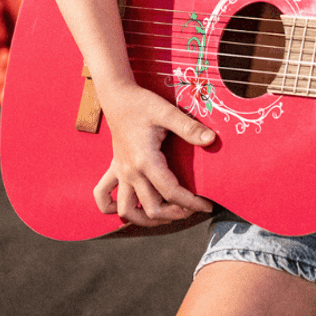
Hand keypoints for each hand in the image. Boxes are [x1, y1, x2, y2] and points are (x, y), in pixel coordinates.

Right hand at [93, 81, 216, 226]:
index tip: (207, 205)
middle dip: (174, 214)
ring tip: (165, 215)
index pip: (171, 192)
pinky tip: (128, 207)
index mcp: (145, 161)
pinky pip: (103, 195)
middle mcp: (130, 172)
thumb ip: (189, 128)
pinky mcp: (114, 169)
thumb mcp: (167, 112)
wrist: (117, 95)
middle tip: (192, 209)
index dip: (191, 202)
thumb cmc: (142, 103)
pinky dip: (111, 207)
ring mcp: (120, 172)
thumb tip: (211, 140)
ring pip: (125, 211)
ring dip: (145, 219)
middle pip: (151, 208)